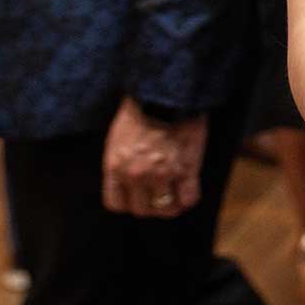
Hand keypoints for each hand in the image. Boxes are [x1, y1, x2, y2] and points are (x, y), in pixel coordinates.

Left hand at [102, 97, 205, 217]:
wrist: (167, 94)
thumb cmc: (141, 111)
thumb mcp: (117, 139)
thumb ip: (120, 163)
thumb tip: (127, 180)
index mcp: (115, 168)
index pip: (116, 204)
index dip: (128, 202)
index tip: (138, 196)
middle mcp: (136, 176)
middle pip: (141, 209)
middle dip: (150, 204)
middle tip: (159, 193)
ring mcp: (162, 175)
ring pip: (165, 209)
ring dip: (170, 204)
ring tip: (176, 194)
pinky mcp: (185, 169)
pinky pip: (188, 198)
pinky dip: (189, 198)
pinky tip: (189, 189)